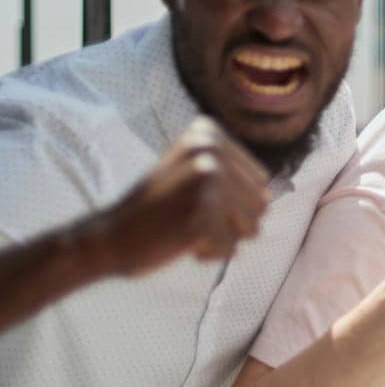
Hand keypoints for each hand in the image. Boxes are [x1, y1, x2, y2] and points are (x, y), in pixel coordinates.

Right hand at [94, 117, 270, 274]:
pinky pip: (229, 249)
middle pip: (262, 204)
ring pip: (252, 228)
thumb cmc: (157, 210)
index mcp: (208, 133)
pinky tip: (178, 240)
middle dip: (230, 223)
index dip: (232, 203)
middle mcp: (209, 149)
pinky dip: (207, 253)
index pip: (261, 182)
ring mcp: (206, 179)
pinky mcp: (200, 213)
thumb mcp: (193, 172)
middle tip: (188, 216)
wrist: (107, 236)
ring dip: (221, 238)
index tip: (191, 198)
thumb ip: (233, 173)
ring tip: (185, 225)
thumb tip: (275, 192)